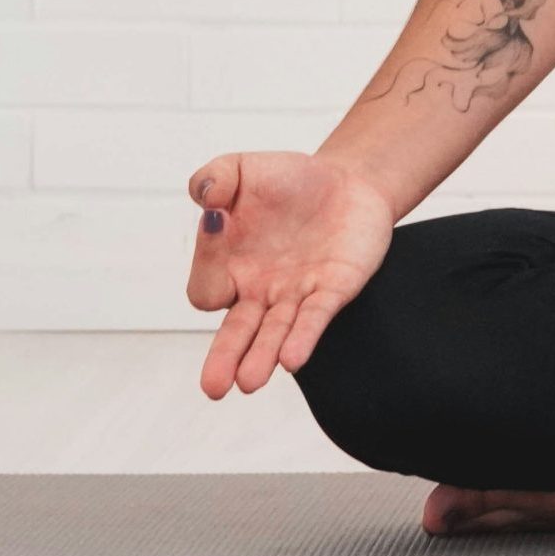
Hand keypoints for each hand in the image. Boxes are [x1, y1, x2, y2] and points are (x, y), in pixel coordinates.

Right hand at [184, 150, 395, 400]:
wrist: (347, 181)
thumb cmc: (287, 181)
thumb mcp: (243, 168)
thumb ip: (214, 177)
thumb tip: (207, 200)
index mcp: (228, 267)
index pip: (206, 285)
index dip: (207, 260)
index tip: (218, 219)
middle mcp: (258, 291)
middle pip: (235, 334)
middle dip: (224, 359)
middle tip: (215, 387)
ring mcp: (295, 295)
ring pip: (274, 335)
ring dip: (262, 357)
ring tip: (250, 381)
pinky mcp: (332, 291)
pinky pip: (314, 318)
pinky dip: (303, 337)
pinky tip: (293, 357)